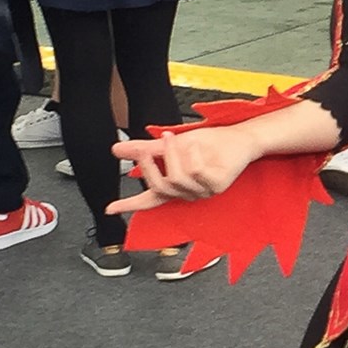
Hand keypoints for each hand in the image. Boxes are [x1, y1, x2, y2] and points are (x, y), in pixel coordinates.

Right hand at [106, 125, 254, 216]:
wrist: (237, 138)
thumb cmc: (207, 143)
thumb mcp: (169, 144)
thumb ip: (144, 149)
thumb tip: (116, 149)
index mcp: (174, 185)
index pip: (149, 200)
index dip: (129, 205)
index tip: (110, 209)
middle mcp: (187, 193)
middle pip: (159, 187)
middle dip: (149, 166)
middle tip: (145, 148)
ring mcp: (203, 192)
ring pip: (175, 179)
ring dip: (171, 155)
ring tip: (173, 138)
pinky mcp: (217, 186)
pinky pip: (195, 172)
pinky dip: (191, 155)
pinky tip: (194, 146)